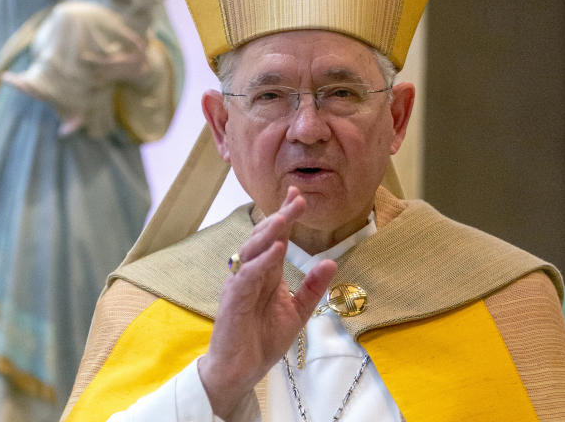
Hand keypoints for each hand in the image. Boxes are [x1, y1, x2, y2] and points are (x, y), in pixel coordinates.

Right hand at [198, 187, 336, 418]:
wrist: (240, 370)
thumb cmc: (262, 340)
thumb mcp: (297, 312)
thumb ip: (312, 288)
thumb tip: (331, 263)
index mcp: (266, 273)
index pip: (276, 238)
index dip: (285, 216)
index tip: (297, 195)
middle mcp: (251, 273)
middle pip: (264, 238)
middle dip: (280, 217)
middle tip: (297, 199)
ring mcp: (240, 284)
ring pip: (252, 250)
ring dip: (268, 233)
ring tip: (284, 217)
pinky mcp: (233, 299)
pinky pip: (247, 275)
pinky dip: (261, 261)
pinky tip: (275, 250)